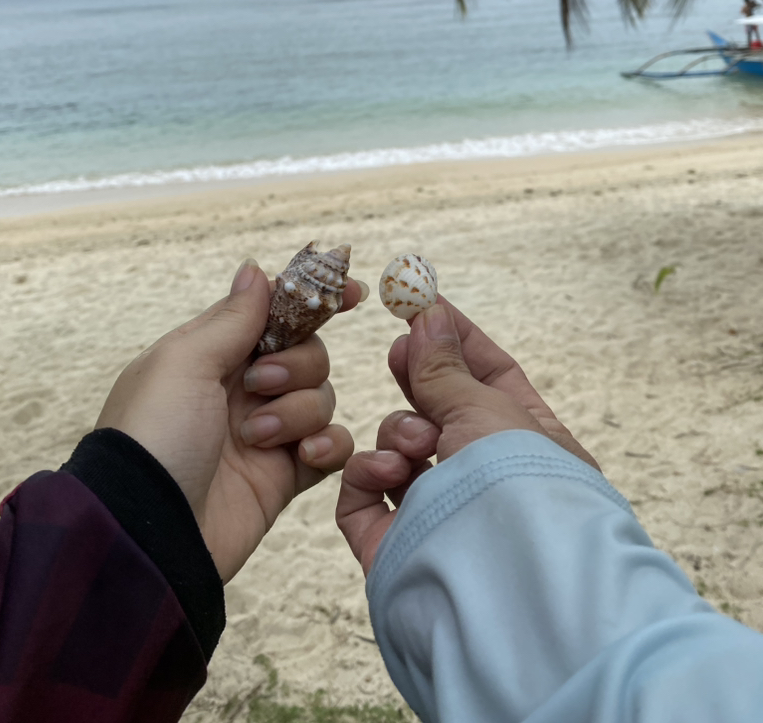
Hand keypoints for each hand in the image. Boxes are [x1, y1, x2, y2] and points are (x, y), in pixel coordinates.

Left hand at [96, 259, 364, 582]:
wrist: (151, 533)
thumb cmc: (154, 436)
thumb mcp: (184, 363)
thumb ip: (232, 319)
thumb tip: (256, 269)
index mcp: (214, 354)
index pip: (275, 313)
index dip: (315, 300)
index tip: (353, 293)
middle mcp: (243, 389)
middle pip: (309, 353)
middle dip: (297, 364)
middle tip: (259, 386)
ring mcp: (267, 432)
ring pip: (322, 397)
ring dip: (297, 411)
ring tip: (257, 437)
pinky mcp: (286, 474)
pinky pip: (331, 445)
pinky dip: (327, 445)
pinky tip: (303, 454)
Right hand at [337, 297, 596, 573]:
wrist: (503, 592)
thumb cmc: (514, 489)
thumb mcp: (485, 409)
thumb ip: (446, 365)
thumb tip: (429, 313)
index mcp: (529, 443)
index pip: (492, 375)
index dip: (458, 338)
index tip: (425, 303)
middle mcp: (486, 476)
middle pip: (442, 409)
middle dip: (419, 378)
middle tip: (398, 349)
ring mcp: (438, 511)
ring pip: (402, 447)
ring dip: (402, 432)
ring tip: (416, 444)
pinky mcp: (395, 541)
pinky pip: (365, 493)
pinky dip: (370, 474)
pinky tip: (390, 475)